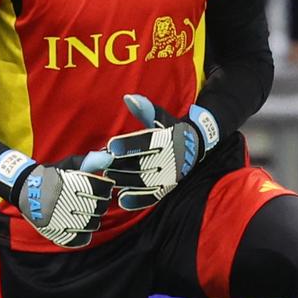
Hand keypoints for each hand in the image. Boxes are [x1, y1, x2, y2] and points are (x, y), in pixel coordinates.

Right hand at [0, 149, 113, 247]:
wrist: (25, 189)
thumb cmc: (51, 175)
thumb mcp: (69, 164)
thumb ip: (90, 161)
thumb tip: (109, 159)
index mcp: (77, 184)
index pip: (104, 188)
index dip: (105, 186)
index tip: (101, 186)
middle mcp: (73, 203)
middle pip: (101, 207)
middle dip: (100, 202)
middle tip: (90, 198)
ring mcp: (67, 220)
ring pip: (94, 223)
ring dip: (93, 217)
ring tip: (84, 210)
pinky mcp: (61, 232)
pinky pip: (82, 238)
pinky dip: (85, 233)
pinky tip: (81, 225)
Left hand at [102, 94, 218, 211]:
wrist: (194, 146)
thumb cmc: (170, 128)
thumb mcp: (160, 116)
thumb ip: (144, 109)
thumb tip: (128, 98)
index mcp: (168, 139)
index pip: (146, 143)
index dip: (128, 145)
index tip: (111, 146)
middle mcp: (171, 159)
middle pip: (142, 164)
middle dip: (120, 165)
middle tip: (103, 164)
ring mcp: (169, 176)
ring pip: (144, 181)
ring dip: (124, 180)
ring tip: (109, 176)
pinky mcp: (167, 188)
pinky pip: (152, 196)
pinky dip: (137, 199)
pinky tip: (122, 199)